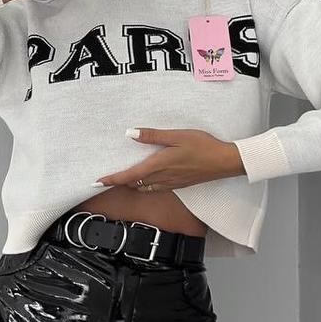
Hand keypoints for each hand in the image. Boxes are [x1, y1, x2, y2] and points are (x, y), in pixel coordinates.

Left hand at [93, 128, 246, 192]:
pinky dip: (145, 186)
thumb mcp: (177, 136)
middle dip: (118, 183)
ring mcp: (171, 183)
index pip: (129, 176)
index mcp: (159, 165)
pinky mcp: (179, 184)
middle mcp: (162, 178)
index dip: (111, 180)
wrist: (224, 162)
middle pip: (134, 184)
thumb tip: (130, 133)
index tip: (96, 182)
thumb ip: (153, 136)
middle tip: (104, 181)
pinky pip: (156, 188)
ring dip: (131, 185)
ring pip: (144, 187)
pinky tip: (146, 181)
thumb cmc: (202, 146)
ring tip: (121, 181)